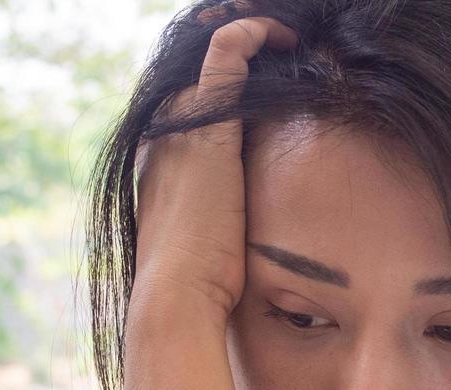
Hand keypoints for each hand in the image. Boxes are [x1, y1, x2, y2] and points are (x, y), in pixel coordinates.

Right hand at [132, 1, 298, 319]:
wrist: (178, 294)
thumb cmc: (201, 285)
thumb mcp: (214, 242)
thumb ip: (229, 221)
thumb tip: (256, 235)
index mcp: (164, 158)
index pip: (191, 103)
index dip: (224, 84)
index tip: (264, 82)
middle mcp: (166, 133)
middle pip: (200, 71)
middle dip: (237, 51)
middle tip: (279, 46)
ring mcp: (183, 125)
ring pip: (213, 53)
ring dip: (250, 37)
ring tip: (286, 36)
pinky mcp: (208, 124)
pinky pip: (227, 53)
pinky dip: (253, 34)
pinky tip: (282, 34)